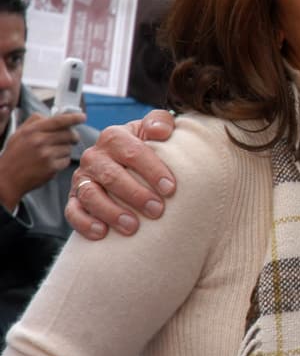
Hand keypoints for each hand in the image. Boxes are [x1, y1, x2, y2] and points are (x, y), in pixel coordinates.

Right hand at [0, 111, 85, 210]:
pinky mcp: (51, 167)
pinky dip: (62, 161)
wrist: (7, 179)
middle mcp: (40, 141)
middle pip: (69, 134)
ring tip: (51, 154)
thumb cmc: (14, 155)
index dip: (73, 118)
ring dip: (65, 150)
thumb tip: (52, 115)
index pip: (59, 121)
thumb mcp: (19, 134)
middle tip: (72, 139)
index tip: (83, 117)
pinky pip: (66, 160)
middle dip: (73, 137)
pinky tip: (50, 164)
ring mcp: (46, 155)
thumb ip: (34, 122)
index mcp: (32, 130)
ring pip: (69, 148)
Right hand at [64, 111, 176, 238]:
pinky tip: (102, 233)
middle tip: (157, 210)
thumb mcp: (153, 129)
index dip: (152, 170)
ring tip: (133, 227)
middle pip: (112, 176)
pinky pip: (73, 211)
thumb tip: (160, 131)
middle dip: (136, 195)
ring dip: (111, 212)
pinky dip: (85, 223)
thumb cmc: (147, 145)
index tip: (170, 188)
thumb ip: (160, 121)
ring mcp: (82, 178)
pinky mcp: (74, 198)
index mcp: (114, 137)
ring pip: (91, 195)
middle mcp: (94, 156)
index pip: (133, 152)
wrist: (127, 162)